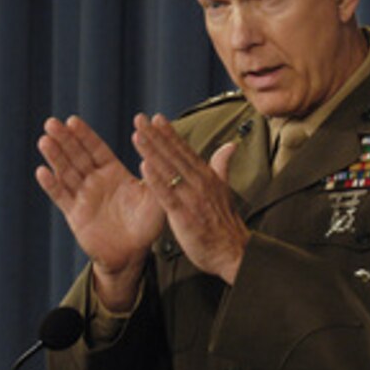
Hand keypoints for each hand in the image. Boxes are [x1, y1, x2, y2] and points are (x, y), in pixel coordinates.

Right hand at [36, 115, 164, 308]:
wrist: (132, 254)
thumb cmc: (147, 224)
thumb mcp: (156, 197)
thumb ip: (155, 177)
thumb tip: (153, 154)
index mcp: (114, 173)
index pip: (97, 149)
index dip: (84, 135)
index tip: (72, 120)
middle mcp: (96, 182)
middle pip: (77, 156)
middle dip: (65, 140)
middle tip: (51, 122)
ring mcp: (83, 197)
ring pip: (66, 172)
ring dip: (55, 156)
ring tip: (45, 140)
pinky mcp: (75, 215)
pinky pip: (61, 197)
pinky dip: (52, 185)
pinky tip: (42, 171)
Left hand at [132, 113, 249, 283]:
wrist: (233, 252)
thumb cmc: (226, 224)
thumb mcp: (225, 190)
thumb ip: (222, 165)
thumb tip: (230, 145)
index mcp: (207, 176)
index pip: (185, 150)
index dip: (170, 134)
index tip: (157, 118)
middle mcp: (200, 182)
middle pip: (174, 155)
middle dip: (156, 136)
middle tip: (139, 119)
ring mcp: (192, 197)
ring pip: (168, 170)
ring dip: (152, 151)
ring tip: (137, 135)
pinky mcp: (184, 214)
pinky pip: (168, 194)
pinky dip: (156, 179)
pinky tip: (144, 167)